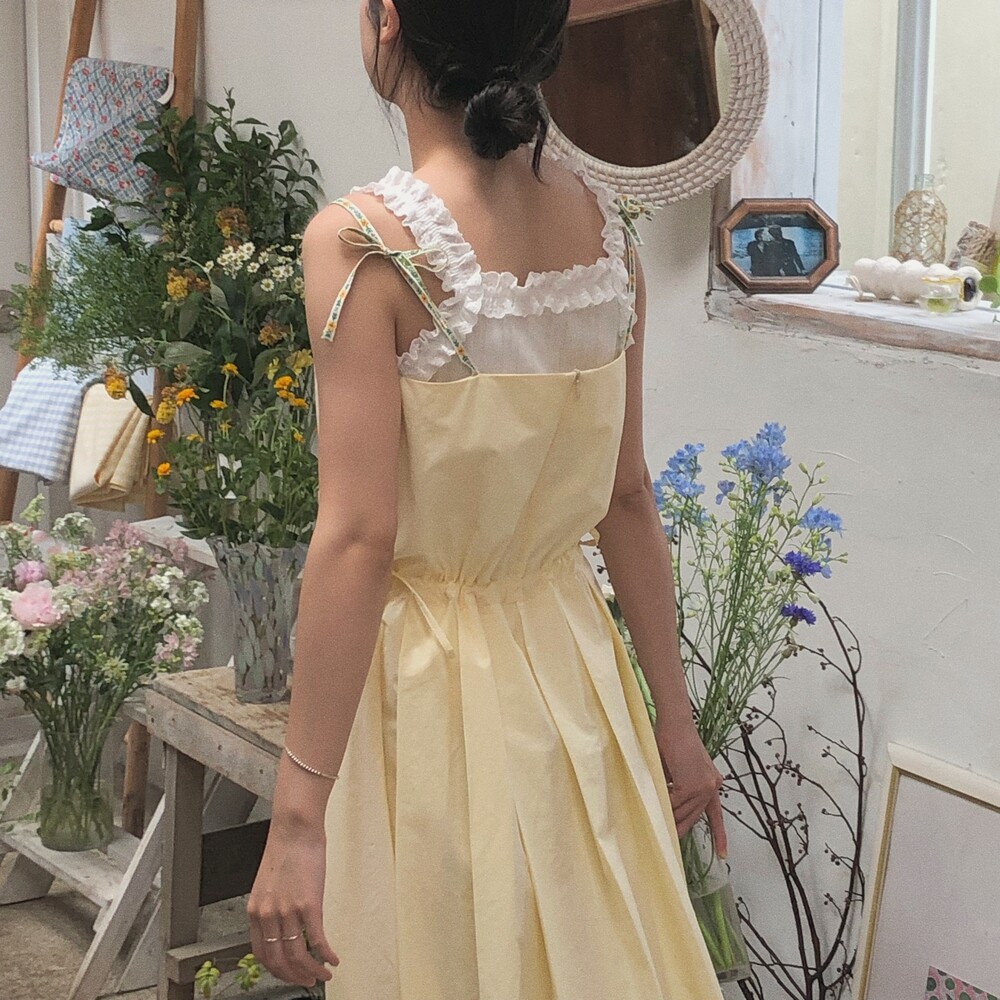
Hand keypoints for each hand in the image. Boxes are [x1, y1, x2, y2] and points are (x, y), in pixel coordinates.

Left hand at [247, 821, 338, 986]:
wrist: (295, 827)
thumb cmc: (286, 848)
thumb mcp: (270, 883)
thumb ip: (274, 905)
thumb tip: (286, 924)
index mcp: (255, 910)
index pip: (262, 953)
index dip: (277, 969)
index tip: (289, 973)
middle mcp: (268, 914)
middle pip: (278, 961)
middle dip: (294, 976)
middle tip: (308, 981)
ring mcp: (288, 911)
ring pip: (298, 955)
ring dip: (312, 971)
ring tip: (323, 976)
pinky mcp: (309, 904)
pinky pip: (317, 940)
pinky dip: (326, 955)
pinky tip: (334, 959)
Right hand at [654, 722, 727, 858]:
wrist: (676, 723)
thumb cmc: (673, 740)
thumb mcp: (681, 768)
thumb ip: (680, 786)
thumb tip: (668, 804)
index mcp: (713, 782)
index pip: (716, 814)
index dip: (720, 835)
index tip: (723, 854)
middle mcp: (712, 786)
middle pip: (694, 816)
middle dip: (681, 829)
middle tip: (669, 840)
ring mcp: (703, 786)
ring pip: (684, 812)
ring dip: (670, 818)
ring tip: (657, 826)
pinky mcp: (690, 784)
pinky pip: (674, 803)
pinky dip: (664, 807)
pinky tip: (655, 809)